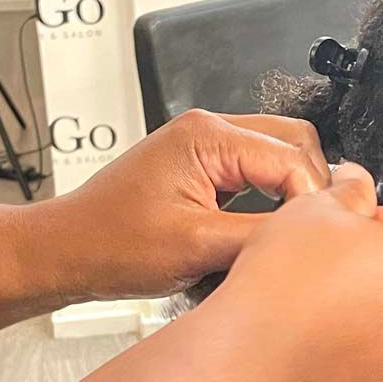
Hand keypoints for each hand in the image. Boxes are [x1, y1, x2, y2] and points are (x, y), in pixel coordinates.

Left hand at [50, 109, 330, 300]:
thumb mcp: (197, 247)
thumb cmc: (113, 245)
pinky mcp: (202, 165)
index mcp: (208, 136)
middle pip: (295, 143)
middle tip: (311, 235)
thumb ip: (261, 234)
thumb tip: (309, 235)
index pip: (293, 158)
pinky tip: (269, 227)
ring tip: (291, 234)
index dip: (313, 201)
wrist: (68, 251)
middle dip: (312, 188)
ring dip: (293, 191)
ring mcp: (206, 145)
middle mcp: (209, 129)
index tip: (313, 241)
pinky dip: (273, 195)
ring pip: (280, 154)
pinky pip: (257, 170)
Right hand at [222, 165, 382, 381]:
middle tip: (332, 278)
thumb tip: (356, 185)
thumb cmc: (285, 288)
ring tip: (329, 314)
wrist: (256, 359)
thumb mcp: (315, 208)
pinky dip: (371, 359)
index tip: (347, 239)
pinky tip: (334, 346)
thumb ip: (351, 190)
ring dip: (380, 319)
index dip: (376, 229)